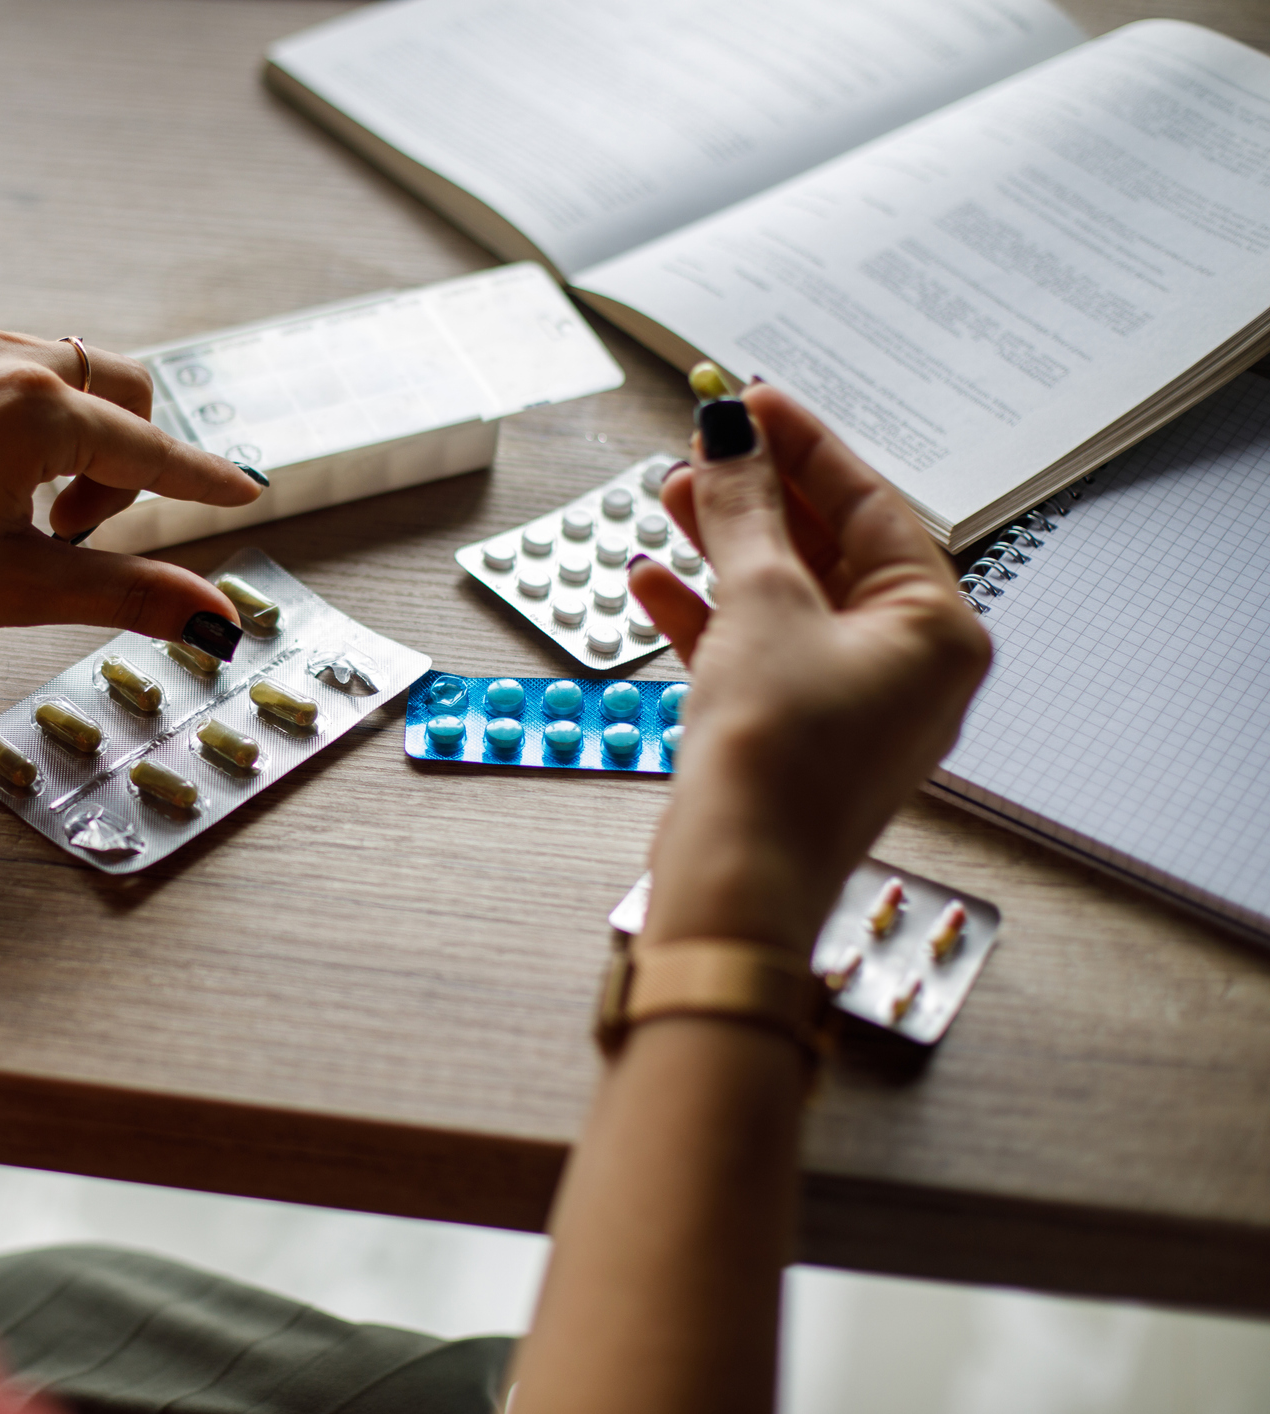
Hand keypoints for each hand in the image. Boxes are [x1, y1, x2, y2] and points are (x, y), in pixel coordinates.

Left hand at [0, 325, 264, 649]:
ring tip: (18, 514)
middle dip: (125, 460)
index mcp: (36, 410)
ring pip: (56, 372)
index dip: (202, 480)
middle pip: (117, 387)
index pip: (150, 449)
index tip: (245, 490)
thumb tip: (215, 623)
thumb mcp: (11, 590)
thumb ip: (124, 592)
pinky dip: (15, 417)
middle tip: (77, 532)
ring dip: (69, 438)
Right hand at [627, 385, 990, 954]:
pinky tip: (652, 580)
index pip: (871, 506)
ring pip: (786, 598)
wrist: (737, 877)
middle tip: (701, 446)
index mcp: (937, 628)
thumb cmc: (776, 754)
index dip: (804, 446)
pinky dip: (707, 613)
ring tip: (667, 498)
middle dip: (756, 496)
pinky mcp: (794, 734)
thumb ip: (744, 510)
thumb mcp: (760, 603)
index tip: (749, 399)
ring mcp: (850, 704)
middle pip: (829, 549)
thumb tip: (731, 437)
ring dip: (723, 547)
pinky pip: (756, 651)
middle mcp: (907, 665)